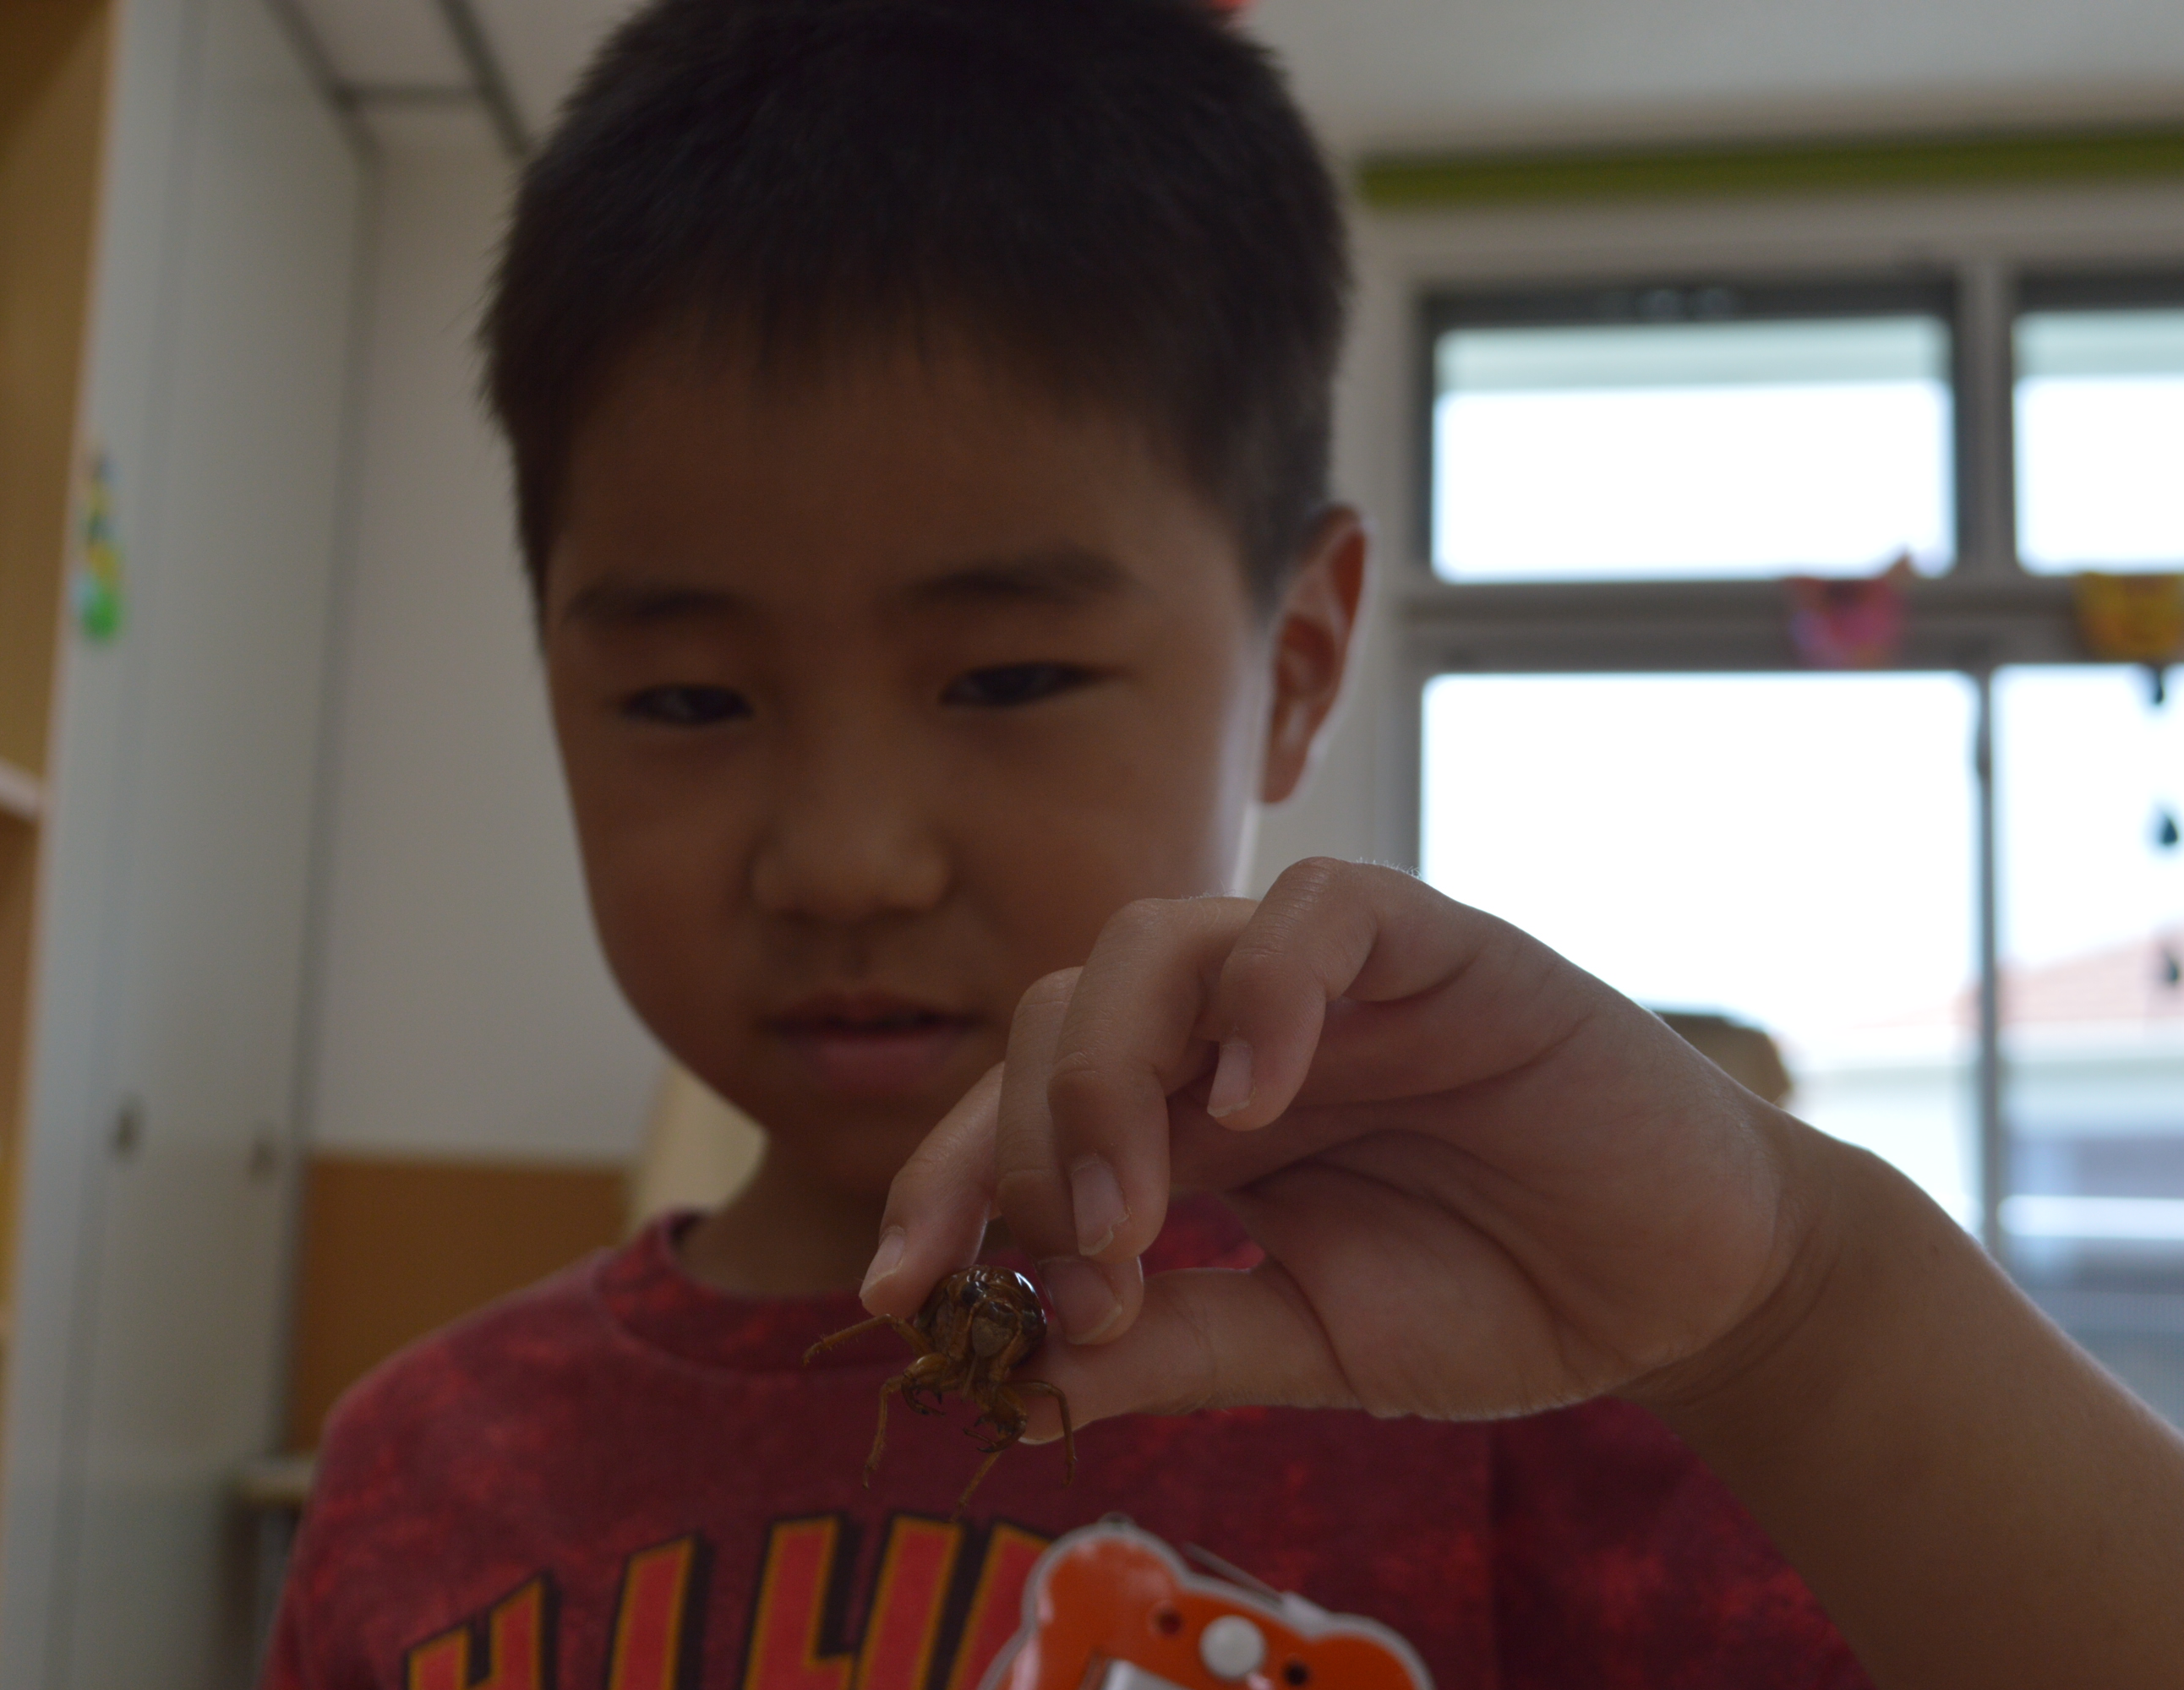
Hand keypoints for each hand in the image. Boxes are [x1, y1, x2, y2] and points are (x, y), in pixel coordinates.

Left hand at [862, 857, 1816, 1431]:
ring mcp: (1323, 978)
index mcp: (1185, 1123)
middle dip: (1026, 1150)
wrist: (1684, 1289)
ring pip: (1148, 943)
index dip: (943, 1190)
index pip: (1017, 1117)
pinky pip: (1316, 912)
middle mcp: (1228, 1033)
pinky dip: (1265, 988)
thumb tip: (1012, 1379)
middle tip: (1082, 1273)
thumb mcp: (1306, 1345)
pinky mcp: (1434, 940)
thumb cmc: (1498, 1298)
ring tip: (1139, 1211)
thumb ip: (1172, 1341)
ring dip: (1111, 1080)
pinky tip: (1258, 1098)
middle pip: (1054, 1019)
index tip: (896, 1298)